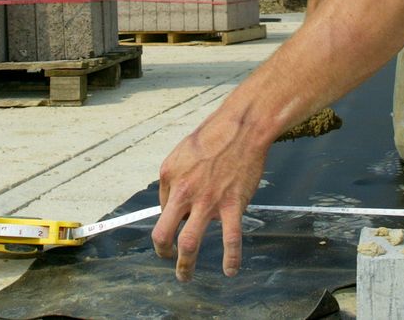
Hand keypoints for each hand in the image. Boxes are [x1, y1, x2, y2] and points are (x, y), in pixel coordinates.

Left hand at [151, 114, 268, 280]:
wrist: (242, 129)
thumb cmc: (213, 137)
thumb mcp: (181, 153)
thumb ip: (174, 179)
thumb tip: (170, 203)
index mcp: (170, 178)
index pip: (161, 209)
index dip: (167, 219)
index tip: (174, 224)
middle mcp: (184, 192)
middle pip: (163, 234)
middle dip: (162, 252)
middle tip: (166, 259)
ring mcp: (208, 202)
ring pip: (189, 244)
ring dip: (185, 265)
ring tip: (185, 275)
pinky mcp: (232, 206)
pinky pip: (231, 240)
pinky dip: (230, 259)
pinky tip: (230, 271)